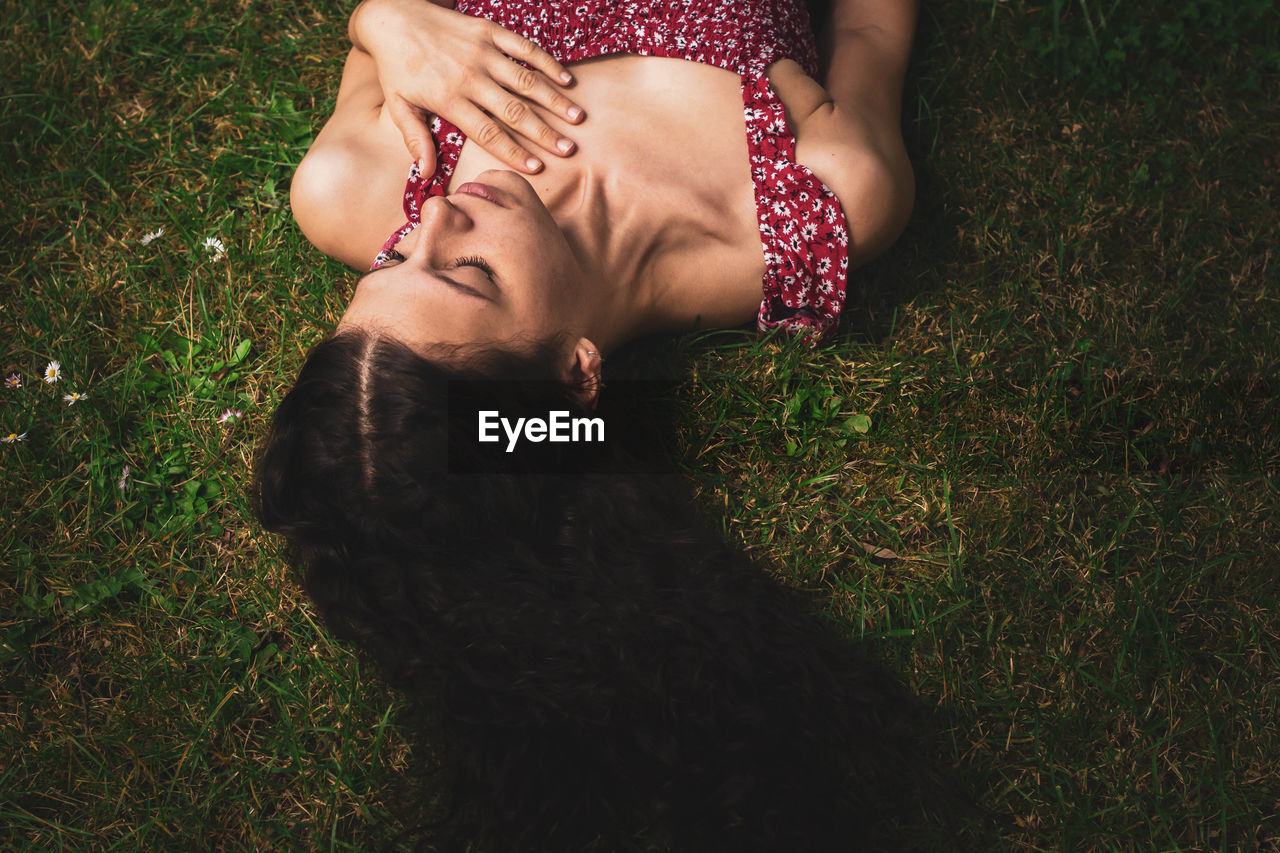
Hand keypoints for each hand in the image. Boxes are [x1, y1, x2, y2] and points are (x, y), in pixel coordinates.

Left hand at [351, 0, 584, 174]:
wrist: (392, 17)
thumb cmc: (398, 68)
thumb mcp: (399, 106)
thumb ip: (416, 139)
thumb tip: (426, 173)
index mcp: (449, 99)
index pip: (488, 132)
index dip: (513, 152)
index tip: (537, 168)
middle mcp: (469, 77)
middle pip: (513, 110)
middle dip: (543, 132)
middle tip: (568, 149)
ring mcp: (481, 52)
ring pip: (525, 80)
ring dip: (553, 100)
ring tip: (576, 118)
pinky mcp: (488, 30)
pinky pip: (523, 47)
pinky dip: (546, 62)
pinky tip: (566, 79)